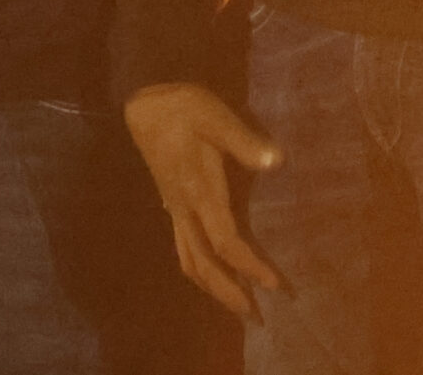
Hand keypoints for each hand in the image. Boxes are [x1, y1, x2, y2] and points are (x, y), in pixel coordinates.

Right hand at [124, 83, 284, 319]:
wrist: (145, 104)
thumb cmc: (183, 108)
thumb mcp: (215, 116)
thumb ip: (243, 140)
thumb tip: (276, 161)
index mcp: (199, 192)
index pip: (226, 242)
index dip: (250, 268)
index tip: (276, 286)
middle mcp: (185, 209)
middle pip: (205, 264)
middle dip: (231, 293)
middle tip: (257, 318)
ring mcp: (175, 210)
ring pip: (190, 261)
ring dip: (214, 288)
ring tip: (238, 307)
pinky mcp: (172, 205)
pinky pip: (183, 250)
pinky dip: (199, 270)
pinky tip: (211, 276)